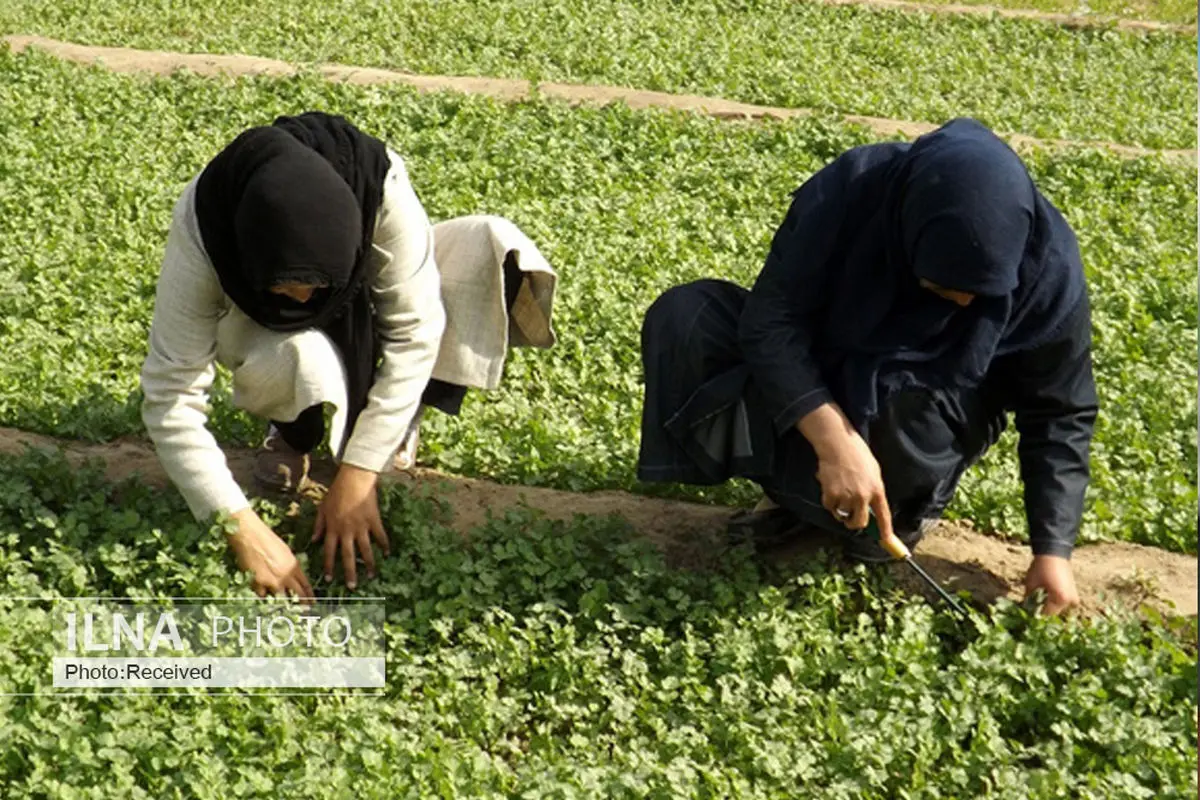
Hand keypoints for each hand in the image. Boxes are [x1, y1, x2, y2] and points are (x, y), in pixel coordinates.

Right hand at [227, 508, 313, 598]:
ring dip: (279, 599)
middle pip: (298, 595)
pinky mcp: (258, 584)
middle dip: (302, 603)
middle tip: (305, 610)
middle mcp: (286, 576)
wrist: (250, 536)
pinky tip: (260, 588)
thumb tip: (292, 578)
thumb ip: (290, 567)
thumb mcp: (285, 553)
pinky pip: (262, 594)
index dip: (310, 595)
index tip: (313, 602)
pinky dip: (262, 593)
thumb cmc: (267, 540)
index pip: (306, 585)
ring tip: (278, 601)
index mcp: (294, 566)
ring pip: (280, 598)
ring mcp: (272, 581)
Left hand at [313, 464, 388, 588]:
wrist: (354, 480)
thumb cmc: (336, 493)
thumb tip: (313, 541)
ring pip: (365, 550)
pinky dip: (384, 545)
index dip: (329, 566)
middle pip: (347, 556)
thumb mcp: (322, 509)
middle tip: (352, 587)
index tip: (329, 579)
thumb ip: (318, 525)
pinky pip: (380, 536)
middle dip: (349, 572)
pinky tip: (387, 554)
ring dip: (368, 564)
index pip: (329, 552)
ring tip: (371, 575)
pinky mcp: (373, 521)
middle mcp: (346, 531)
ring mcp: (361, 527)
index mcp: (332, 528)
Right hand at [799, 403, 900, 550]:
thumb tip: (871, 507)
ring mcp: (846, 497)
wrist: (838, 444)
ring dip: (840, 508)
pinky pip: (829, 507)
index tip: (886, 541)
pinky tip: (830, 486)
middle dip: (855, 523)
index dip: (885, 531)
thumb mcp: (873, 471)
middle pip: (860, 523)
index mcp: (877, 490)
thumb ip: (873, 490)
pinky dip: (829, 501)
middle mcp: (863, 496)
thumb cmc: (857, 454)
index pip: (884, 516)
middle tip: (850, 518)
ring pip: (842, 515)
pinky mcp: (831, 494)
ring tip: (839, 490)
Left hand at [1023, 555, 1079, 615]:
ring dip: (1049, 603)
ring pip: (1058, 607)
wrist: (1054, 552)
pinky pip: (1063, 600)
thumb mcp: (1031, 584)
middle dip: (1043, 608)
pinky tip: (1047, 590)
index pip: (1046, 614)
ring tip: (1040, 593)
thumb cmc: (1041, 568)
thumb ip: (1029, 600)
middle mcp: (1070, 601)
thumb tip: (1027, 610)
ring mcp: (1074, 596)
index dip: (1035, 612)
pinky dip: (1054, 598)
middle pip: (1053, 612)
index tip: (1028, 609)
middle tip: (1033, 601)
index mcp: (1060, 600)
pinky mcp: (1074, 591)